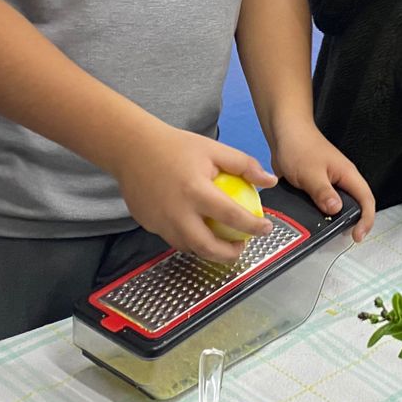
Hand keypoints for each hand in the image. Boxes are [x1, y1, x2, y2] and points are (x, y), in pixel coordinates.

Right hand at [115, 123, 278, 262]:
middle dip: (229, 254)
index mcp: (196, 191)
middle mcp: (177, 213)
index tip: (266, 228)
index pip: (232, 216)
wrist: (131, 147)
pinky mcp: (148, 225)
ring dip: (209, 251)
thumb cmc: (176, 146)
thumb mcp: (213, 149)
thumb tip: (270, 182)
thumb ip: (244, 165)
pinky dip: (190, 241)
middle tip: (242, 248)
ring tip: (223, 243)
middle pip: (207, 247)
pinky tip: (200, 232)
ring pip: (189, 248)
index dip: (253, 227)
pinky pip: (173, 239)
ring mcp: (160, 222)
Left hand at [270, 121, 375, 241]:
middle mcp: (342, 180)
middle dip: (352, 222)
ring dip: (333, 219)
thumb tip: (335, 210)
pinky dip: (319, 214)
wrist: (284, 133)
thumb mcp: (310, 173)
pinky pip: (322, 203)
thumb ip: (323, 192)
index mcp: (347, 174)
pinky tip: (311, 221)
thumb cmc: (300, 146)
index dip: (366, 219)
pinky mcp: (316, 186)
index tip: (357, 235)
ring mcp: (329, 184)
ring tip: (326, 233)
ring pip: (338, 206)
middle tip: (342, 237)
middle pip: (355, 205)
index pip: (366, 200)